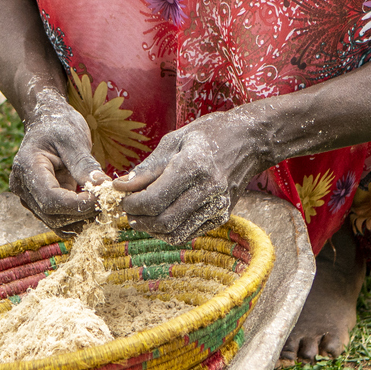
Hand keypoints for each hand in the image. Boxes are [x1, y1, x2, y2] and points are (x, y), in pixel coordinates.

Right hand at [9, 99, 104, 231]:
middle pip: (52, 214)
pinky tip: (93, 210)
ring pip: (55, 222)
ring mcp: (29, 197)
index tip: (101, 199)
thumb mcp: (74, 139)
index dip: (76, 204)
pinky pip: (58, 219)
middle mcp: (23, 187)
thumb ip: (85, 164)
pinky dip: (76, 220)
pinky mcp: (40, 202)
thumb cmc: (59, 125)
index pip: (50, 198)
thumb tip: (103, 187)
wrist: (46, 122)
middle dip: (82, 213)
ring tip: (103, 206)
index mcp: (27, 167)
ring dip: (81, 220)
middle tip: (108, 204)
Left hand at [115, 110, 269, 245]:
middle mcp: (209, 190)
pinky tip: (160, 217)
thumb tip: (121, 186)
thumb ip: (148, 167)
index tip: (121, 196)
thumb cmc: (208, 135)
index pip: (154, 199)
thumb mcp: (174, 140)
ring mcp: (218, 206)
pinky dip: (169, 231)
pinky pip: (189, 234)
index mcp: (194, 167)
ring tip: (141, 215)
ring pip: (175, 234)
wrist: (249, 140)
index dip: (131, 203)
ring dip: (151, 229)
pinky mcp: (222, 216)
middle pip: (163, 221)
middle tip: (128, 208)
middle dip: (139, 219)